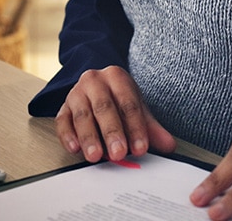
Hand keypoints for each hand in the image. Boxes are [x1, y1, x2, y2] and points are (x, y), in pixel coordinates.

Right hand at [55, 65, 176, 162]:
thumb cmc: (117, 99)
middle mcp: (94, 81)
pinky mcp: (63, 108)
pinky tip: (75, 148)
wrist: (95, 85)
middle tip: (118, 153)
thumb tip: (168, 145)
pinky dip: (67, 136)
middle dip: (112, 132)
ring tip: (96, 155)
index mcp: (116, 77)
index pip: (128, 103)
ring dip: (89, 137)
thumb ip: (151, 128)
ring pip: (82, 115)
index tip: (141, 148)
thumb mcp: (137, 108)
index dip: (135, 127)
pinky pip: (62, 121)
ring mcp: (76, 93)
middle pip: (104, 107)